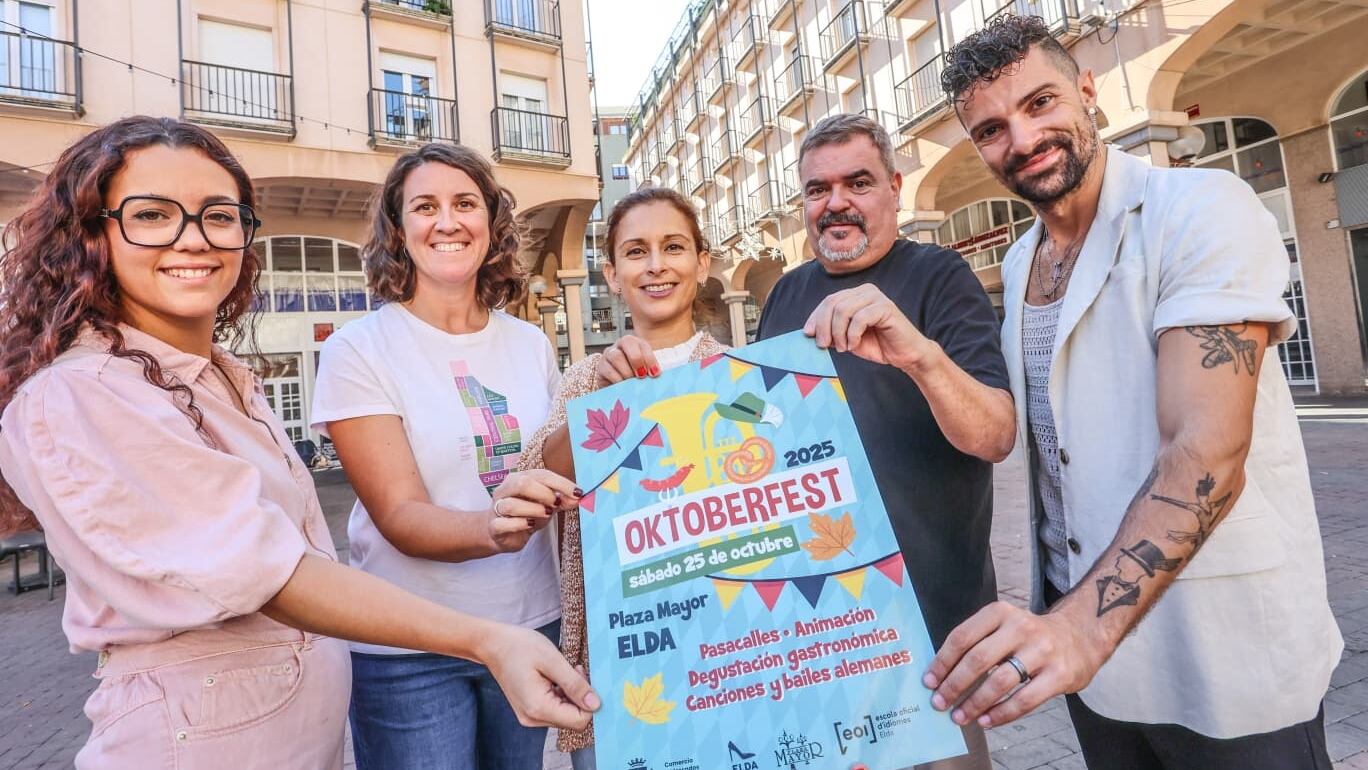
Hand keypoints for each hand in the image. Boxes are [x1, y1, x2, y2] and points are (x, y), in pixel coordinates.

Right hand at [480, 623, 600, 728]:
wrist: (492, 644)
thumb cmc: (519, 647)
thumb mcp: (552, 660)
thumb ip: (574, 684)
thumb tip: (595, 704)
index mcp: (539, 708)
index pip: (579, 721)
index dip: (588, 700)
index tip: (581, 674)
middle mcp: (533, 718)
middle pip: (572, 719)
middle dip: (579, 696)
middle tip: (573, 669)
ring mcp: (530, 716)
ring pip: (565, 714)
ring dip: (570, 694)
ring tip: (562, 670)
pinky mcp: (529, 710)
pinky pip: (554, 709)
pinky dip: (561, 695)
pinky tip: (554, 677)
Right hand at [488, 469, 580, 552]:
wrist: (502, 534)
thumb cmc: (525, 515)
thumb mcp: (546, 506)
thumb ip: (561, 501)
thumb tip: (577, 497)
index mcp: (519, 479)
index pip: (541, 475)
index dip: (560, 483)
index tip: (577, 492)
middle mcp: (506, 490)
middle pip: (522, 484)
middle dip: (544, 493)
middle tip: (556, 504)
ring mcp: (497, 507)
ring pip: (511, 504)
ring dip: (533, 509)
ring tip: (546, 514)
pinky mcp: (494, 526)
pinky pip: (503, 523)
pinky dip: (519, 524)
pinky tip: (530, 525)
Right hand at [595, 335, 659, 386]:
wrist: (617, 386)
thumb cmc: (635, 376)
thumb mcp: (645, 370)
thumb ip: (651, 370)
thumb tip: (656, 375)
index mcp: (635, 343)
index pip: (642, 344)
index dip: (649, 358)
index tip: (655, 373)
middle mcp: (620, 345)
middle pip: (627, 342)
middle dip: (636, 360)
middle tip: (642, 375)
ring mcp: (609, 354)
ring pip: (616, 356)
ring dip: (626, 371)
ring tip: (632, 382)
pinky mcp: (601, 367)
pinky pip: (607, 370)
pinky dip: (617, 379)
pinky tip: (623, 386)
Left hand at [802, 284, 935, 371]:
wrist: (905, 355)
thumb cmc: (877, 345)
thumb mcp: (847, 338)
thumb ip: (831, 331)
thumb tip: (809, 331)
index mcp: (856, 295)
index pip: (828, 301)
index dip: (815, 317)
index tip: (808, 334)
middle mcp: (865, 291)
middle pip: (833, 303)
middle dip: (824, 326)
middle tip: (824, 345)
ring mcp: (876, 297)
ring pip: (843, 310)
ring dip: (838, 333)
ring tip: (843, 348)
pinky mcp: (886, 307)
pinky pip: (859, 318)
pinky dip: (852, 335)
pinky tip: (854, 345)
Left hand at [922, 601, 1109, 727]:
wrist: (1080, 637)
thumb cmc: (1030, 636)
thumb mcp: (1004, 625)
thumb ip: (977, 642)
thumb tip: (941, 674)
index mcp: (1000, 612)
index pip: (962, 637)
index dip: (942, 662)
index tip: (929, 681)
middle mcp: (1021, 627)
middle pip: (977, 660)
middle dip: (953, 685)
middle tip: (939, 702)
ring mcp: (1042, 651)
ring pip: (999, 682)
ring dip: (974, 703)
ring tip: (959, 716)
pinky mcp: (1060, 674)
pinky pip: (1024, 700)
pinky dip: (1001, 713)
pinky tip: (986, 720)